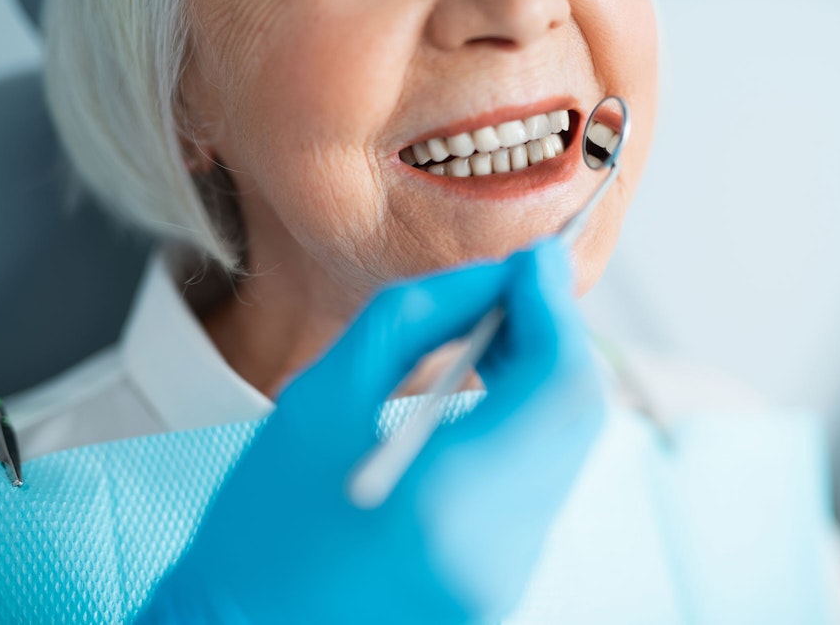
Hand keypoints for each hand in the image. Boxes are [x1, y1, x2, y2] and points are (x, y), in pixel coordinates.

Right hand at [136, 239, 604, 622]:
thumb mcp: (320, 399)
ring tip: (497, 328)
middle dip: (557, 332)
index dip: (554, 304)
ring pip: (569, 445)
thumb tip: (493, 278)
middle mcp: (501, 545)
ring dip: (547, 373)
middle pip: (578, 412)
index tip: (535, 256)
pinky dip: (531, 421)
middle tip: (519, 283)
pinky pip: (545, 480)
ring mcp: (511, 573)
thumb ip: (415, 321)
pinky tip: (490, 390)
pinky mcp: (504, 581)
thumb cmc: (261, 528)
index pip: (558, 381)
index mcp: (451, 496)